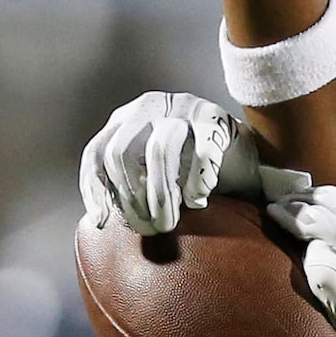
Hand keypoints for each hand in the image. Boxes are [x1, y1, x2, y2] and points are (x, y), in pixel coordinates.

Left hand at [79, 92, 260, 233]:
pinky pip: (201, 152)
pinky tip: (197, 201)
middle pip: (121, 153)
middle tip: (149, 229)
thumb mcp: (150, 174)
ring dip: (161, 197)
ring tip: (169, 224)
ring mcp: (182, 108)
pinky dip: (196, 184)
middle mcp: (149, 107)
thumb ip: (127, 186)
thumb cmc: (190, 170)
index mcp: (126, 120)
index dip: (94, 189)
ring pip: (159, 152)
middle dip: (132, 199)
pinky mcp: (215, 117)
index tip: (102, 223)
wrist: (241, 153)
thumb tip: (98, 220)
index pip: (97, 152)